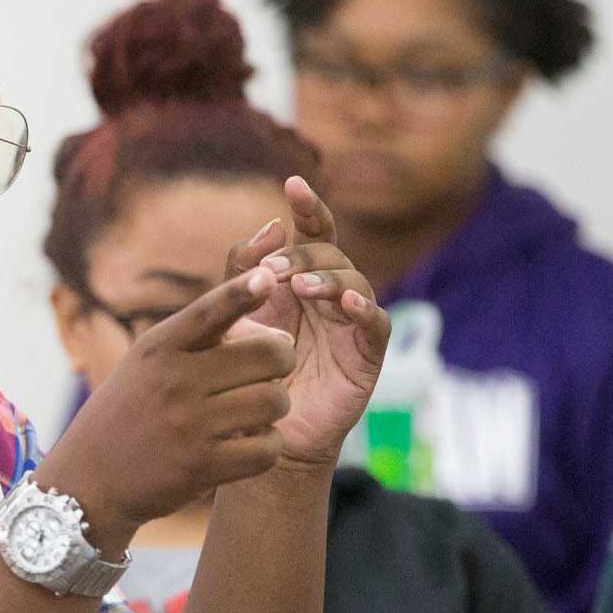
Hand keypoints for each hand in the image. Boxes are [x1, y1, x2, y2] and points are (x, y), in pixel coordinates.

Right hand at [36, 266, 296, 543]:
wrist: (89, 480)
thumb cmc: (130, 411)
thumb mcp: (147, 362)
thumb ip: (199, 338)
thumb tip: (277, 331)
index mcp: (159, 347)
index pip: (208, 311)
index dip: (242, 292)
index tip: (268, 278)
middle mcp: (173, 380)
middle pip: (267, 355)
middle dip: (281, 361)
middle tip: (272, 372)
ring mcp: (188, 425)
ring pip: (274, 401)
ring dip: (276, 407)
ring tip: (258, 411)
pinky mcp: (201, 466)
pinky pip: (268, 448)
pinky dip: (269, 447)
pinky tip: (252, 445)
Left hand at [226, 176, 391, 470]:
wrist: (259, 429)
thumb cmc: (247, 368)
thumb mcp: (236, 313)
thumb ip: (245, 270)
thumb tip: (270, 224)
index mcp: (300, 277)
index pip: (312, 233)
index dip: (307, 207)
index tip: (293, 184)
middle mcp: (329, 293)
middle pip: (332, 254)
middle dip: (306, 254)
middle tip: (279, 270)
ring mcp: (351, 322)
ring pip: (355, 281)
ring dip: (330, 278)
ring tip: (305, 288)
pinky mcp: (367, 354)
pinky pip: (375, 324)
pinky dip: (365, 309)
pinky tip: (348, 303)